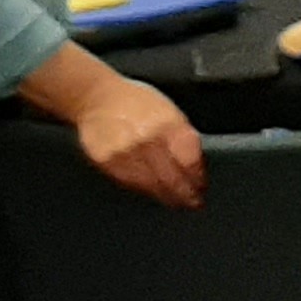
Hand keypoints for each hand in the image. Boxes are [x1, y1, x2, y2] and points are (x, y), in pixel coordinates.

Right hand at [74, 75, 206, 207]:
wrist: (99, 98)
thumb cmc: (137, 103)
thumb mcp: (170, 112)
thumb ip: (182, 138)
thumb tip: (196, 164)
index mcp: (169, 124)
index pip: (190, 161)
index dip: (198, 178)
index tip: (201, 186)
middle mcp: (148, 138)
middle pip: (173, 177)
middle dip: (185, 194)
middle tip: (193, 202)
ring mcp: (126, 152)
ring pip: (153, 185)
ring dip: (167, 196)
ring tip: (176, 202)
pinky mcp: (108, 162)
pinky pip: (131, 183)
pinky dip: (146, 190)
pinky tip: (153, 192)